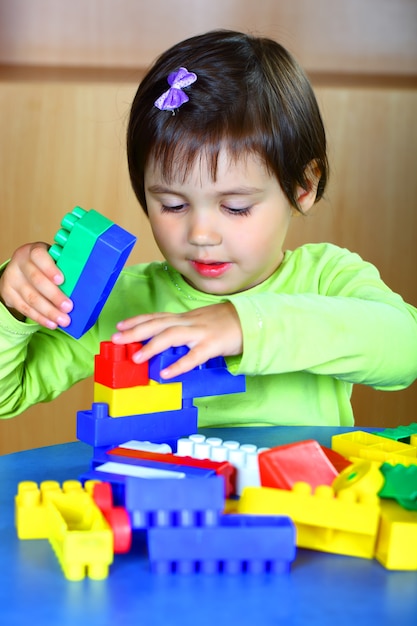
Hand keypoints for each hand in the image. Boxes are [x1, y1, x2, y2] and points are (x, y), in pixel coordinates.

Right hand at [0, 242, 72, 328]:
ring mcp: (12, 279)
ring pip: (30, 297)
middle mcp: (20, 263)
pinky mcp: (8, 294)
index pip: (39, 256)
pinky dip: (40, 318)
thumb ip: (64, 267)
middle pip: (36, 280)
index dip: (49, 268)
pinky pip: (25, 308)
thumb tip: (88, 282)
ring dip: (49, 311)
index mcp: (33, 251)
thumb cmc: (43, 266)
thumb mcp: (52, 260)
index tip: (61, 280)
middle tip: (69, 307)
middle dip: (54, 296)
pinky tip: (51, 323)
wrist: (19, 271)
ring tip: (63, 320)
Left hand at [112, 302, 242, 378]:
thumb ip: (184, 331)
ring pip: (172, 336)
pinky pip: (194, 356)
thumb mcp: (201, 323)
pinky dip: (179, 365)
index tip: (119, 326)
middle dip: (135, 331)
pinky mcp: (213, 345)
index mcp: (185, 318)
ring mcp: (201, 333)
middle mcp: (189, 322)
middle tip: (116, 339)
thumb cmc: (225, 324)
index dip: (137, 320)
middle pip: (158, 324)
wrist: (251, 320)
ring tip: (136, 357)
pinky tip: (166, 375)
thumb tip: (166, 342)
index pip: (157, 317)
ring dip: (152, 346)